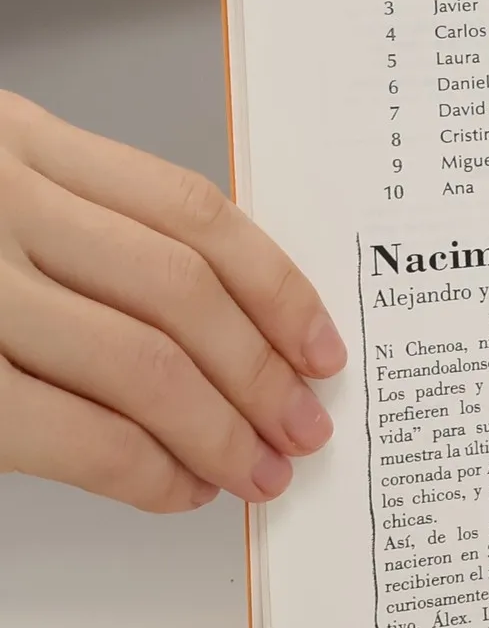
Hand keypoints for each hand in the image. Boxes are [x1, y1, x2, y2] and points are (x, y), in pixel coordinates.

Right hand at [0, 92, 346, 511]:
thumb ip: (80, 218)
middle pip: (181, 293)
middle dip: (262, 372)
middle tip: (306, 427)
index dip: (277, 286)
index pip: (193, 212)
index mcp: (19, 139)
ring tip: (257, 470)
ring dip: (219, 430)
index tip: (320, 344)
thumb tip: (225, 316)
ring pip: (139, 362)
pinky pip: (67, 430)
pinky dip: (140, 469)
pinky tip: (176, 487)